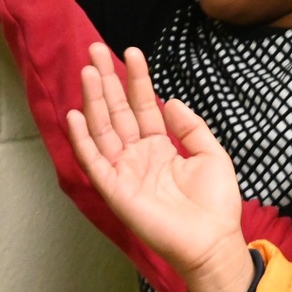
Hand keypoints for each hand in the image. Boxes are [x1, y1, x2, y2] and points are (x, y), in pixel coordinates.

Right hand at [66, 44, 255, 291]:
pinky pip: (94, 162)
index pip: (143, 106)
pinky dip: (82, 140)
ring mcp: (125, 172)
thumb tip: (170, 101)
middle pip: (117, 112)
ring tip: (88, 71)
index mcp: (160, 148)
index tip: (131, 52)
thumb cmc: (216, 204)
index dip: (137, 80)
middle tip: (95, 50)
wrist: (214, 242)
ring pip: (103, 130)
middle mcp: (138, 157)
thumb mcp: (212, 154)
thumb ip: (191, 127)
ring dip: (94, 101)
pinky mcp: (115, 191)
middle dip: (107, 81)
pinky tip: (75, 114)